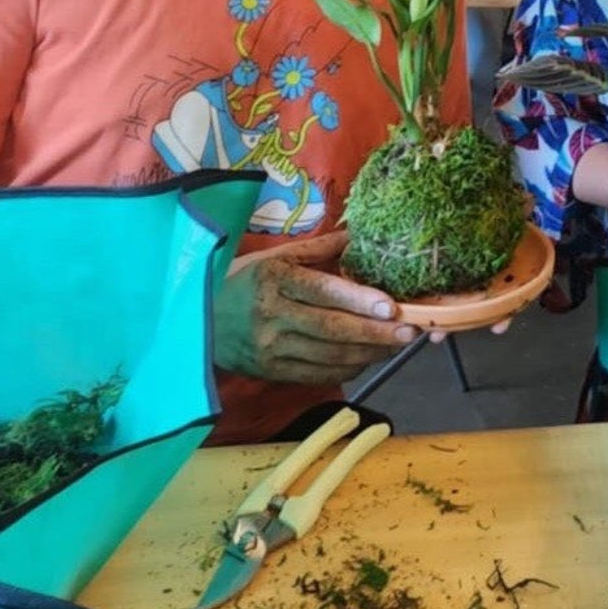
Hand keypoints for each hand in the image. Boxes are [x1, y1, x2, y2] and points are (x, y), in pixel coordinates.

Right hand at [215, 231, 418, 384]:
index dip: (358, 300)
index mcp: (274, 280)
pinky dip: (350, 367)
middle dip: (376, 332)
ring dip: (370, 352)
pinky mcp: (273, 372)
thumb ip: (321, 249)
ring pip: (331, 356)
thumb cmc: (245, 282)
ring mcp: (271, 349)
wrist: (198, 322)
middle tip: (410, 330)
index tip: (390, 305)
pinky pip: (320, 374)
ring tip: (397, 343)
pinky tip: (369, 357)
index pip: (322, 292)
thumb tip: (360, 234)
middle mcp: (272, 317)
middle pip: (332, 329)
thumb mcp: (277, 258)